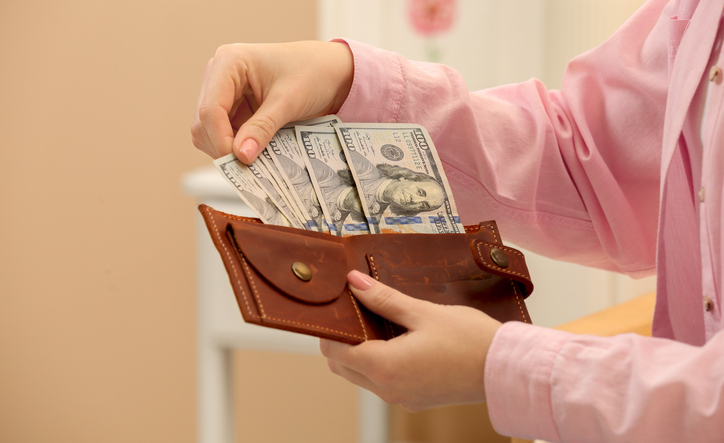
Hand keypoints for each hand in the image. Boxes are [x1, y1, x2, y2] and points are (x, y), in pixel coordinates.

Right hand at [191, 41, 353, 161]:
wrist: (332, 70)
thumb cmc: (313, 73)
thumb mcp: (289, 101)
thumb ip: (262, 128)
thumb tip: (241, 156)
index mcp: (229, 62)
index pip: (210, 109)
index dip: (221, 140)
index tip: (240, 162)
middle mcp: (219, 75)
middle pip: (204, 122)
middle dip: (223, 147)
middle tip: (249, 167)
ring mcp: (225, 92)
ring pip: (208, 132)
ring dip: (229, 149)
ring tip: (256, 160)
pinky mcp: (234, 108)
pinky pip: (224, 134)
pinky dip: (237, 147)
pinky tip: (256, 153)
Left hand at [320, 270, 501, 411]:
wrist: (507, 370)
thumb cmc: (471, 340)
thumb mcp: (423, 312)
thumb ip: (384, 299)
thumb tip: (354, 283)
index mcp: (385, 368)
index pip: (335, 351)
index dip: (332, 328)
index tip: (340, 306)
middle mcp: (388, 389)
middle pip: (342, 367)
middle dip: (342, 340)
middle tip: (357, 310)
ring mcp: (401, 398)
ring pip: (361, 376)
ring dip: (360, 352)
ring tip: (378, 322)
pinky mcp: (415, 399)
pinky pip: (383, 382)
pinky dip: (378, 363)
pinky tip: (396, 340)